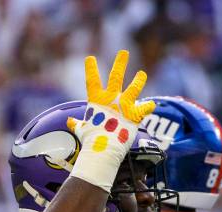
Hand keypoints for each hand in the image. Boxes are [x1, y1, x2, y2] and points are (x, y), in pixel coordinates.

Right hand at [68, 49, 154, 192]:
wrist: (104, 148)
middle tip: (123, 53)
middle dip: (120, 63)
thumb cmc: (91, 140)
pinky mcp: (134, 115)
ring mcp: (123, 105)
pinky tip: (152, 104)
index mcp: (96, 100)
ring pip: (133, 88)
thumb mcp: (82, 130)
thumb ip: (77, 123)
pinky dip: (148, 107)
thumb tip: (69, 121)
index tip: (90, 58)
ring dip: (138, 81)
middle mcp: (111, 99)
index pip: (92, 80)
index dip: (91, 69)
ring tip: (142, 74)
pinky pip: (143, 109)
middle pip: (116, 76)